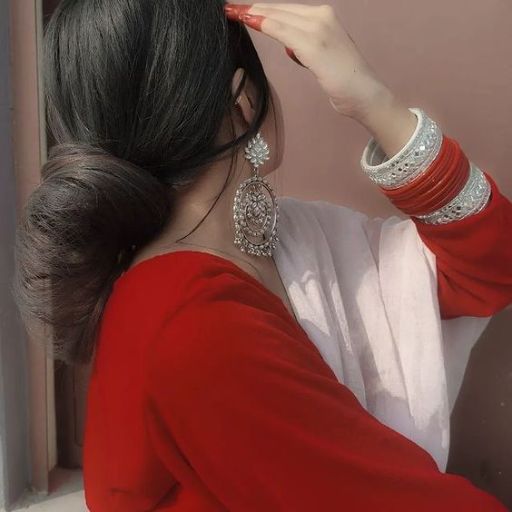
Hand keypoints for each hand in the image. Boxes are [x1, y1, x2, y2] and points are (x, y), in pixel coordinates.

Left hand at [224, 2, 390, 120]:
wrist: (365, 94)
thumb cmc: (344, 80)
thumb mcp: (321, 56)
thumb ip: (305, 46)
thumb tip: (289, 44)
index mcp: (324, 17)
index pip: (286, 10)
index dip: (262, 10)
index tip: (241, 11)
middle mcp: (322, 16)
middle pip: (279, 9)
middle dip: (252, 8)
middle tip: (230, 8)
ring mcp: (319, 28)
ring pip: (278, 16)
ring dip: (253, 13)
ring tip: (233, 12)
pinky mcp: (315, 44)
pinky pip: (283, 31)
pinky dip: (265, 25)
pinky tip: (249, 21)